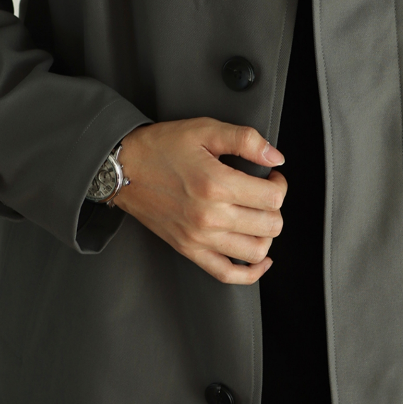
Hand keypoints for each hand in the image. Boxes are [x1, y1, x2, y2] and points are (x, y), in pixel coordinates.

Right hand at [113, 119, 286, 284]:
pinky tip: (259, 259)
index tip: (272, 177)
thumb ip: (245, 140)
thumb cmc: (161, 147)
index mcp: (216, 184)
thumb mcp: (205, 129)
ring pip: (255, 252)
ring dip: (266, 235)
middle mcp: (210, 216)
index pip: (273, 198)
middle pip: (270, 226)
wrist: (123, 169)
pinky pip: (227, 274)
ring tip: (257, 217)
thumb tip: (276, 157)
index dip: (279, 185)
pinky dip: (250, 273)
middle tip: (265, 194)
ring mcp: (199, 238)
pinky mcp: (189, 250)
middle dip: (276, 208)